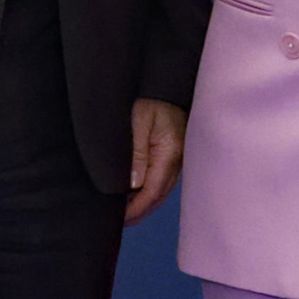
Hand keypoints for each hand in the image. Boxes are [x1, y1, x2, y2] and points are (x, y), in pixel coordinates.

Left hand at [126, 99, 184, 222]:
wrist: (167, 77)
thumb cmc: (151, 95)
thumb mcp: (139, 119)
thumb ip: (136, 152)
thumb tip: (133, 185)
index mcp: (170, 152)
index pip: (153, 191)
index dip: (136, 208)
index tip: (120, 218)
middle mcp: (178, 159)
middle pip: (159, 195)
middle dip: (140, 211)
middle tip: (119, 221)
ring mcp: (178, 156)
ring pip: (162, 189)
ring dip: (144, 202)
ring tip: (125, 211)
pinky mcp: (175, 152)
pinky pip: (162, 178)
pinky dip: (149, 190)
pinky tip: (135, 192)